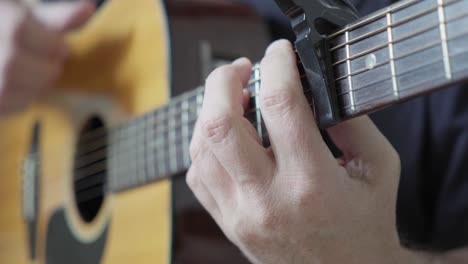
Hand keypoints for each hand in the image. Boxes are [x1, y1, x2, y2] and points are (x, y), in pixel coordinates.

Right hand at [0, 0, 93, 114]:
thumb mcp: (14, 9)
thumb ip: (55, 15)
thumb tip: (89, 10)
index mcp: (15, 28)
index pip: (59, 49)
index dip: (52, 43)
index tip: (40, 38)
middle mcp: (6, 60)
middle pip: (50, 73)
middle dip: (44, 64)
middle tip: (24, 52)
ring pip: (35, 93)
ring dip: (32, 82)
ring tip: (12, 66)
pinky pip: (16, 107)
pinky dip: (17, 97)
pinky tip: (3, 81)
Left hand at [187, 40, 406, 262]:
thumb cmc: (365, 225)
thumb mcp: (378, 169)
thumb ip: (352, 122)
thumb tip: (316, 87)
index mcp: (313, 183)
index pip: (281, 106)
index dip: (276, 67)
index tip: (278, 53)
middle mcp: (268, 200)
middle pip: (221, 124)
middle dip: (223, 82)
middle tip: (239, 70)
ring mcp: (241, 215)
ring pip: (201, 147)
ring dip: (210, 112)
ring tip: (231, 100)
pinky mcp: (228, 223)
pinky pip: (197, 175)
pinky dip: (205, 146)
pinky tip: (226, 139)